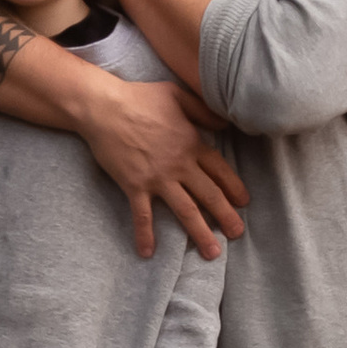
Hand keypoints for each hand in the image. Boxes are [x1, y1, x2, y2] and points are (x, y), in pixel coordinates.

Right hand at [70, 76, 247, 260]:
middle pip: (209, 195)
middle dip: (226, 216)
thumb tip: (225, 123)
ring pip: (185, 210)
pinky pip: (142, 215)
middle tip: (237, 233)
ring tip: (212, 253)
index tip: (244, 202)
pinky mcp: (134, 186)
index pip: (219, 169)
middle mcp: (179, 165)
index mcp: (191, 143)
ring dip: (200, 233)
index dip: (233, 186)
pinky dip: (145, 235)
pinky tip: (148, 252)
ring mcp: (157, 178)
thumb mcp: (177, 94)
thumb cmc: (138, 97)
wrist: (103, 106)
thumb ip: (202, 110)